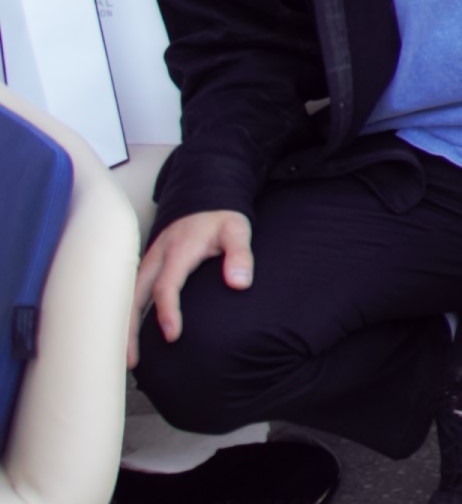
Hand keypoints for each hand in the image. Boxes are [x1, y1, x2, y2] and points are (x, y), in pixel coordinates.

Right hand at [133, 210, 251, 361]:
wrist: (203, 198)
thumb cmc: (221, 219)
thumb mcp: (237, 230)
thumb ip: (240, 255)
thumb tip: (239, 283)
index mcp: (177, 252)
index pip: (166, 286)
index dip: (167, 312)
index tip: (173, 336)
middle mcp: (155, 259)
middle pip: (133, 298)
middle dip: (129, 331)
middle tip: (133, 362)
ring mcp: (147, 264)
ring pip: (127, 300)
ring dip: (123, 328)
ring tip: (126, 359)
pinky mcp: (146, 269)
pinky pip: (130, 295)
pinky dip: (125, 317)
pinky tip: (129, 338)